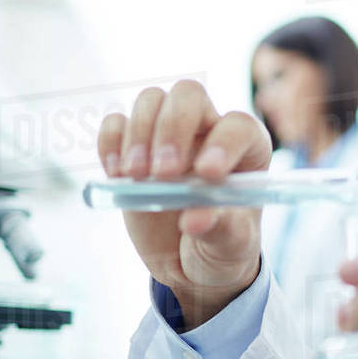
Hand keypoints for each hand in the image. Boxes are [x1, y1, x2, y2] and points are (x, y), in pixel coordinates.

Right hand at [97, 80, 270, 328]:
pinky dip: (111, 142)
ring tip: (137, 177)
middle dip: (172, 127)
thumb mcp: (231, 247)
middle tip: (163, 174)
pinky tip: (118, 175)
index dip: (223, 143)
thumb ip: (221, 229)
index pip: (238, 126)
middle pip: (189, 95)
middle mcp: (208, 131)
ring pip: (151, 100)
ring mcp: (169, 135)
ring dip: (139, 133)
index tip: (207, 174)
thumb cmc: (221, 248)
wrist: (189, 263)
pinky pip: (116, 122)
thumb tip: (194, 219)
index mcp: (246, 149)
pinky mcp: (135, 147)